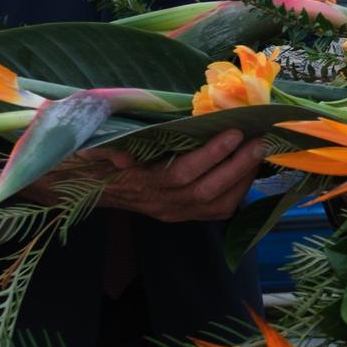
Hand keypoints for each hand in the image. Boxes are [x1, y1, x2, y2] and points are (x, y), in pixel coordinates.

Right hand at [88, 129, 265, 222]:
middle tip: (261, 140)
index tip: (233, 132)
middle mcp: (159, 203)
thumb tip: (120, 155)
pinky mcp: (183, 214)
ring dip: (242, 180)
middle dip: (238, 167)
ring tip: (259, 151)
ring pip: (216, 206)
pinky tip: (249, 168)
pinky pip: (217, 211)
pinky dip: (238, 191)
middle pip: (206, 192)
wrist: (86, 185)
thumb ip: (104, 149)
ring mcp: (173, 212)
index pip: (179, 175)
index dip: (209, 155)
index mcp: (138, 184)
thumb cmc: (92, 156)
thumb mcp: (90, 146)